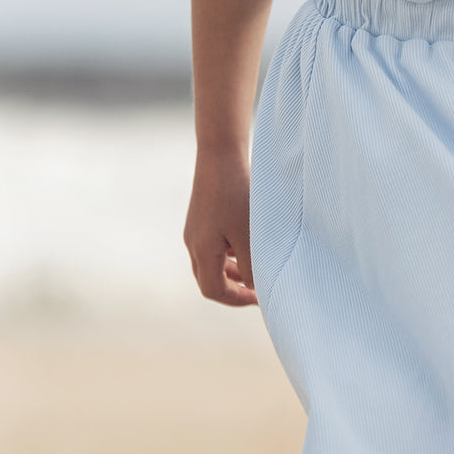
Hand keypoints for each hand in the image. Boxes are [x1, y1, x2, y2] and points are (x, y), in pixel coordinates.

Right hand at [183, 152, 258, 306]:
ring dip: (232, 271)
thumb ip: (252, 265)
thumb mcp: (249, 234)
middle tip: (257, 289)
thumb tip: (255, 288)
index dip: (237, 299)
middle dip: (234, 288)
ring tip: (254, 269)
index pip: (213, 290)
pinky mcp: (201, 216)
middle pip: (209, 279)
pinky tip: (247, 244)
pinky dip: (229, 253)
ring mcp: (195, 229)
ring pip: (211, 262)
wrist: (220, 153)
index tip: (259, 298)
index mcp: (202, 250)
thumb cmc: (237, 193)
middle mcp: (193, 242)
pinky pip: (212, 245)